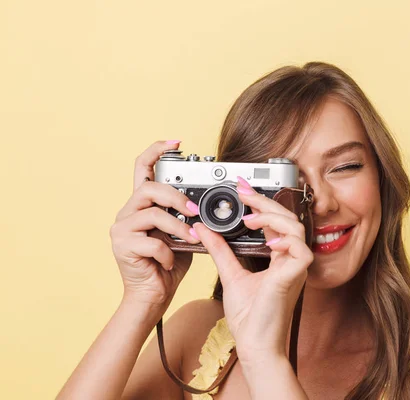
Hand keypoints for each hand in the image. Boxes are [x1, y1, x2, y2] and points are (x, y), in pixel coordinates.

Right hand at [110, 140, 201, 309]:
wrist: (151, 297)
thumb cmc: (167, 265)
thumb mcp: (182, 235)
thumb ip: (187, 218)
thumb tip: (208, 205)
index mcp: (142, 206)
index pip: (142, 168)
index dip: (156, 151)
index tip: (176, 142)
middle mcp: (127, 212)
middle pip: (148, 188)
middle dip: (176, 197)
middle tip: (194, 211)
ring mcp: (121, 229)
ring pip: (152, 214)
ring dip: (178, 227)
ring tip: (191, 240)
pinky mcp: (122, 246)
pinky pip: (152, 242)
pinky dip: (168, 253)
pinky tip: (171, 262)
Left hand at [191, 177, 313, 364]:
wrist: (254, 345)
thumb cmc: (249, 318)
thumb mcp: (230, 274)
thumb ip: (220, 250)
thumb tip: (204, 229)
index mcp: (279, 258)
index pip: (274, 222)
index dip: (260, 202)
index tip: (242, 188)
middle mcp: (290, 260)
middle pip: (287, 219)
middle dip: (265, 201)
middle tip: (243, 191)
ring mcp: (296, 268)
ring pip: (297, 228)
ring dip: (273, 217)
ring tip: (250, 217)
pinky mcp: (296, 277)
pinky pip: (301, 250)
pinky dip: (286, 240)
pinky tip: (268, 240)